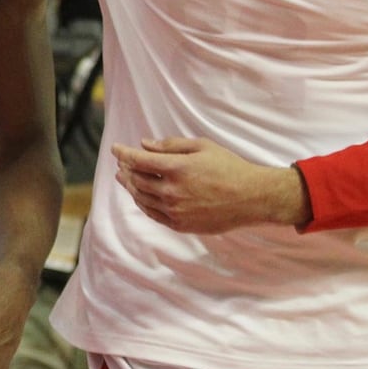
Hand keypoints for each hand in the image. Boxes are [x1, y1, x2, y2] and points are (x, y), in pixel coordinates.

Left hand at [112, 137, 311, 233]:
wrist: (252, 198)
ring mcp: (175, 211)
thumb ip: (170, 145)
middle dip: (125, 170)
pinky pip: (153, 214)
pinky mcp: (181, 224)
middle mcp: (172, 191)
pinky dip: (143, 203)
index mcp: (177, 169)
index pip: (138, 160)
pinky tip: (140, 196)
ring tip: (124, 178)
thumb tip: (144, 144)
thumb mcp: (202, 147)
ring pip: (142, 198)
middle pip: (136, 180)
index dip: (123, 153)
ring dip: (130, 187)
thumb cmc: (229, 167)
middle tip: (121, 164)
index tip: (115, 148)